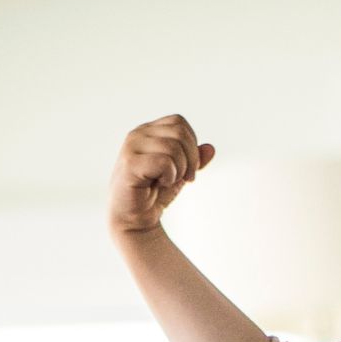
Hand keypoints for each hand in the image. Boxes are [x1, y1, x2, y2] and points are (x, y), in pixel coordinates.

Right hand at [111, 115, 214, 236]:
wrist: (134, 219)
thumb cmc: (154, 194)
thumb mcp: (181, 173)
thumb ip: (195, 159)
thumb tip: (210, 148)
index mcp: (148, 131)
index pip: (179, 122)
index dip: (191, 143)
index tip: (189, 167)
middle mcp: (138, 134)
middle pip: (179, 132)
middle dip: (191, 158)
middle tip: (187, 178)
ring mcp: (132, 147)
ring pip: (173, 147)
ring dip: (180, 169)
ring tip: (169, 181)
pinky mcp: (130, 164)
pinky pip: (163, 162)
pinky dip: (169, 176)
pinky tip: (158, 184)